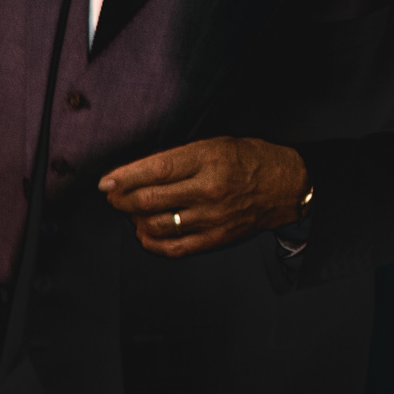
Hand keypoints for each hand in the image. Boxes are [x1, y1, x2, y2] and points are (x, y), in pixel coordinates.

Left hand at [98, 138, 309, 257]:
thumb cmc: (249, 161)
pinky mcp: (214, 238)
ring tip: (133, 212)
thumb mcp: (215, 145)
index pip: (156, 170)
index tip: (106, 182)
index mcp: (209, 160)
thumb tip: (137, 173)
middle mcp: (209, 190)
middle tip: (115, 196)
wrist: (287, 186)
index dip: (125, 177)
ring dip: (135, 220)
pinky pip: (173, 248)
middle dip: (122, 200)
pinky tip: (145, 233)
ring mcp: (212, 217)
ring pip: (155, 225)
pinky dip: (151, 243)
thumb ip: (178, 159)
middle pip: (149, 200)